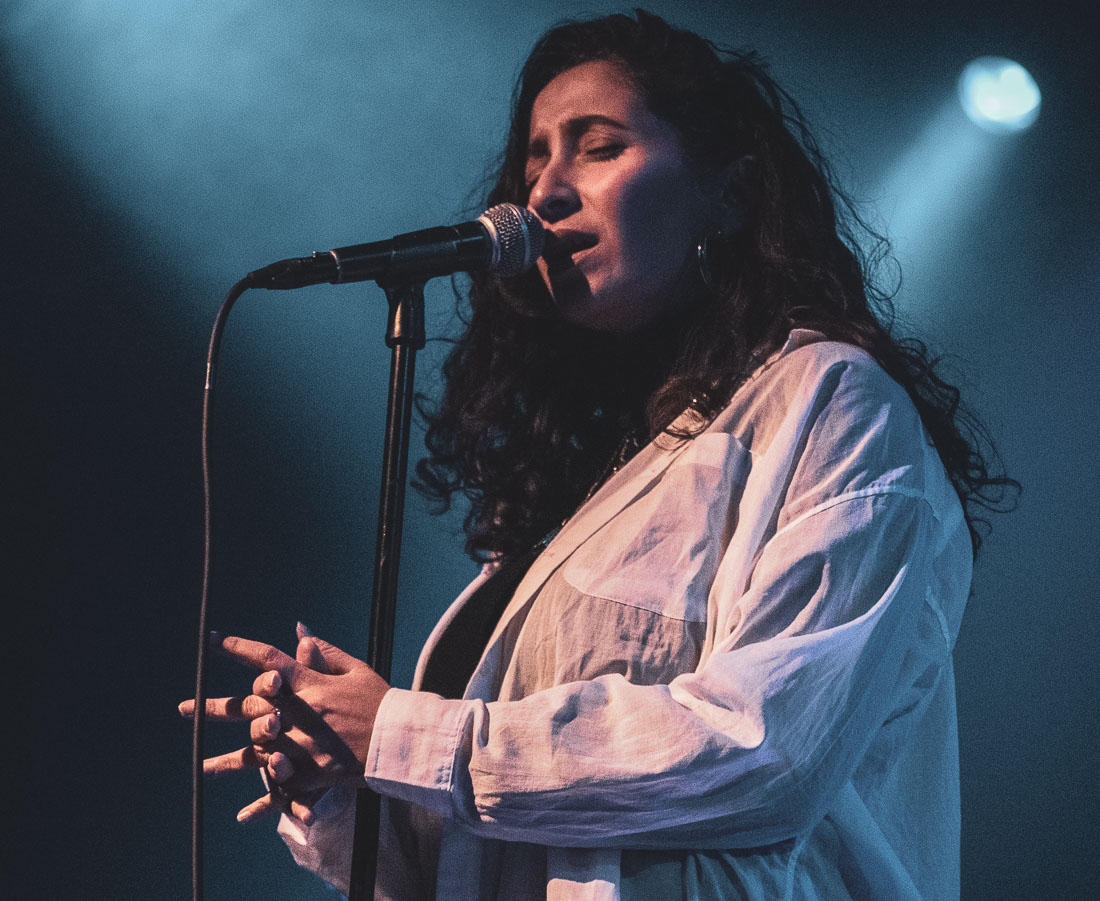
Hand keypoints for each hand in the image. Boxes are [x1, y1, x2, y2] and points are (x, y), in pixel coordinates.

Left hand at [179, 623, 388, 822]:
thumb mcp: (355, 669)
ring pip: (258, 752)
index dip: (239, 649)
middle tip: (183, 709)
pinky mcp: (315, 773)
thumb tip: (298, 630)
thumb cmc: (379, 700)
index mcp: (312, 684)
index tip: (213, 641)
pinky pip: (284, 786)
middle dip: (215, 707)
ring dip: (228, 761)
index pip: (268, 661)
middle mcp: (303, 713)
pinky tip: (243, 815)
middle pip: (250, 709)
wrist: (402, 739)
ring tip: (202, 766)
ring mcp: (307, 745)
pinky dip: (266, 801)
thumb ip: (323, 651)